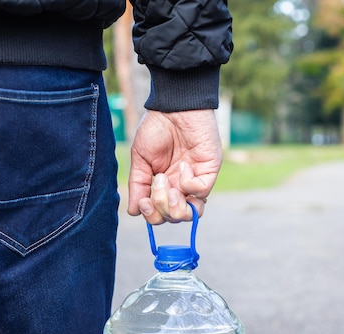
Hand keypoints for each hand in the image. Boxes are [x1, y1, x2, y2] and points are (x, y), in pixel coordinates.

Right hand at [127, 109, 222, 223]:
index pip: (161, 215)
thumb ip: (138, 185)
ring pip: (192, 212)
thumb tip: (134, 212)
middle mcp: (181, 187)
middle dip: (162, 209)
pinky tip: (183, 165)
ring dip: (176, 205)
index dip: (152, 215)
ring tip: (168, 185)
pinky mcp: (209, 170)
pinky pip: (201, 191)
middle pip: (175, 217)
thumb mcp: (140, 159)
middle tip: (157, 183)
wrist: (173, 106)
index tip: (144, 201)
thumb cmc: (156, 128)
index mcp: (164, 185)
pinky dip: (188, 183)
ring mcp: (196, 180)